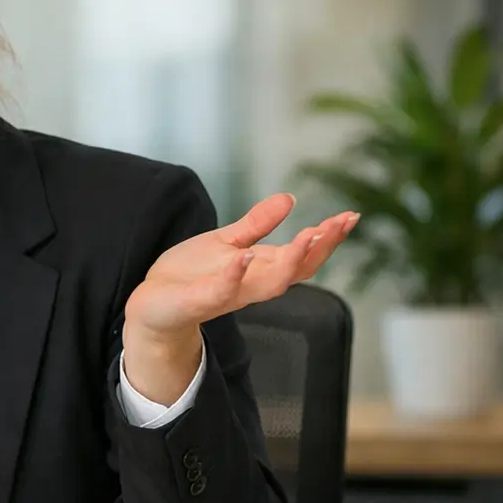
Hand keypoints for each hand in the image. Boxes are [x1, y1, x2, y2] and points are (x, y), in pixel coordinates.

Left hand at [120, 194, 356, 404]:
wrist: (152, 305)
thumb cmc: (190, 275)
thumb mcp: (226, 241)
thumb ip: (257, 224)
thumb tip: (289, 198)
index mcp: (260, 269)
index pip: (303, 256)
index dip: (328, 238)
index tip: (351, 216)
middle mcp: (251, 285)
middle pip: (297, 271)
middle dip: (321, 248)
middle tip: (341, 223)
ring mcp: (228, 294)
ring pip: (269, 285)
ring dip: (290, 262)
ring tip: (307, 235)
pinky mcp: (199, 301)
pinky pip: (221, 291)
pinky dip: (234, 276)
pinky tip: (244, 257)